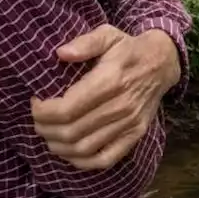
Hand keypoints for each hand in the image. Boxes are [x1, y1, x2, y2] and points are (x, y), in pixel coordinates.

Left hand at [31, 25, 180, 170]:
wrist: (162, 63)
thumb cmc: (129, 49)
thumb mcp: (108, 35)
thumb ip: (85, 43)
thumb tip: (61, 53)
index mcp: (110, 81)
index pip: (67, 109)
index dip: (43, 112)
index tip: (36, 103)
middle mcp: (120, 106)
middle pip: (70, 132)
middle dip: (45, 129)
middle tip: (38, 119)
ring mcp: (129, 124)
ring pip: (83, 148)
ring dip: (58, 146)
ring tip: (49, 134)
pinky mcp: (135, 135)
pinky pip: (105, 159)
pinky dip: (82, 162)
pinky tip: (69, 152)